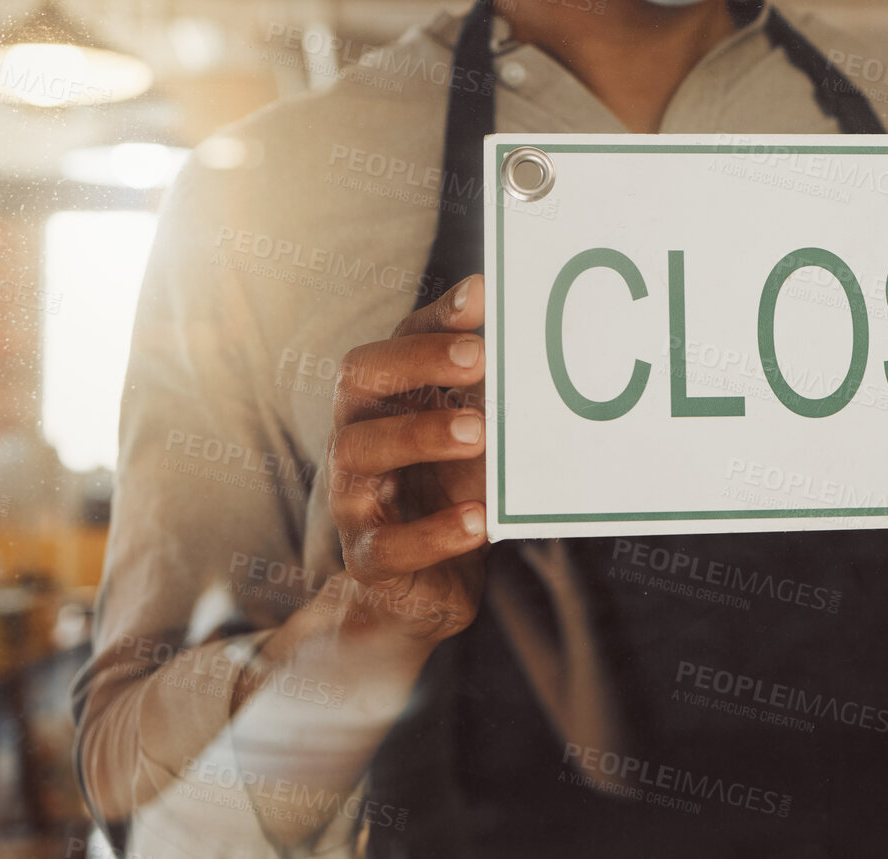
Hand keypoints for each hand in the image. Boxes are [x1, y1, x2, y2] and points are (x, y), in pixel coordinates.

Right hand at [328, 275, 489, 642]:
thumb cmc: (451, 492)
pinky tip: (476, 520)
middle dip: (418, 360)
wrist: (423, 590)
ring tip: (478, 433)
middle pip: (359, 379)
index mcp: (386, 401)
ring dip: (421, 434)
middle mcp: (358, 436)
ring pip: (359, 451)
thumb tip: (532, 337)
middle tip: (479, 358)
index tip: (484, 297)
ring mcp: (354, 497)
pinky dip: (432, 532)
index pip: (399, 340)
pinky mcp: (368, 560)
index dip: (436, 319)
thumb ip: (490, 394)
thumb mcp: (476, 438)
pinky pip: (385, 545)